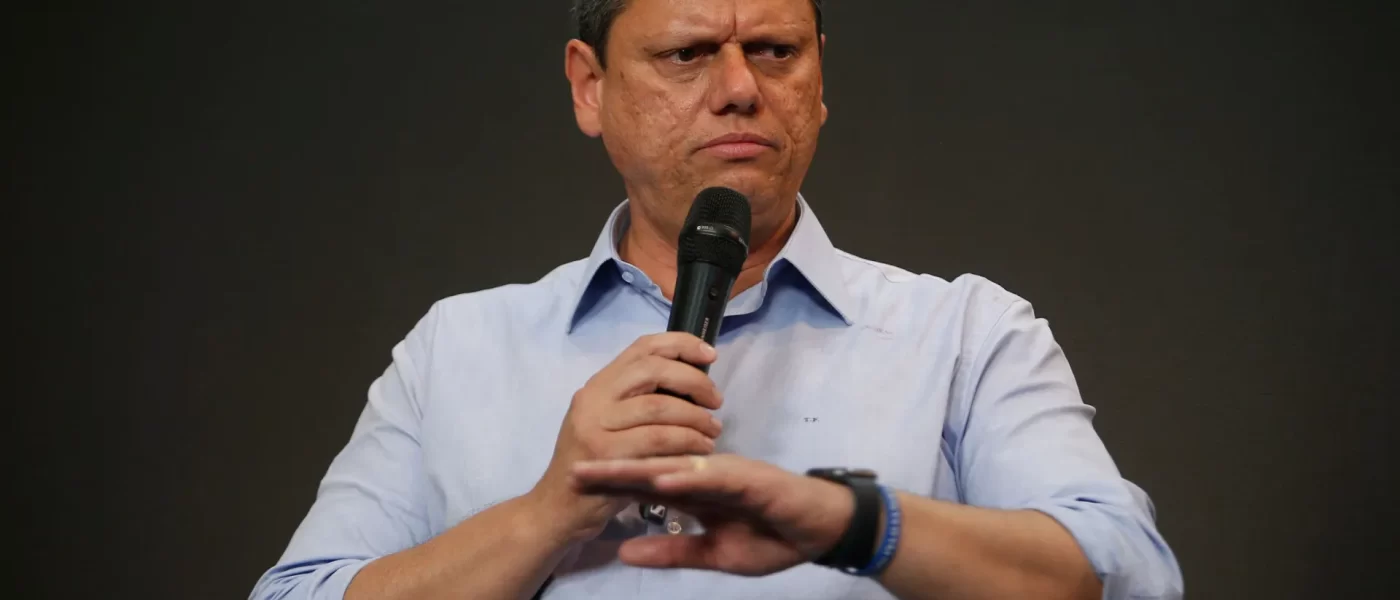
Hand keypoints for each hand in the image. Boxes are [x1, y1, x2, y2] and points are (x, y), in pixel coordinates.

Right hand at [529, 333, 724, 543]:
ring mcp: (596, 425)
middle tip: (716, 401)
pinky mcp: (606, 455)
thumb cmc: (593, 466)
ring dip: (696, 418)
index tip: (710, 355)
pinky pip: (658, 440)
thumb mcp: (608, 423)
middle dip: (694, 381)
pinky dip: (687, 442)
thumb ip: (638, 400)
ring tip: (713, 431)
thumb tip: (692, 383)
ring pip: (660, 406)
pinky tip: (702, 451)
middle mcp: (594, 398)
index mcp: (598, 384)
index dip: (681, 344)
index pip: (643, 346)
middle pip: (654, 369)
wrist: (555, 509)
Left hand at [568, 454, 857, 575]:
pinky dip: (689, 476)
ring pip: (677, 466)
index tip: (571, 486)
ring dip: (641, 468)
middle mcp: (703, 474)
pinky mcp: (750, 477)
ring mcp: (725, 472)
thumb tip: (623, 552)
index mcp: (693, 492)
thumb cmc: (772, 538)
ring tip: (605, 472)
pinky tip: (664, 477)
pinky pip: (715, 476)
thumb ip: (671, 552)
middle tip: (572, 472)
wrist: (821, 530)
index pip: (643, 485)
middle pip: (651, 468)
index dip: (609, 486)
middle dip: (612, 471)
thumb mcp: (714, 555)